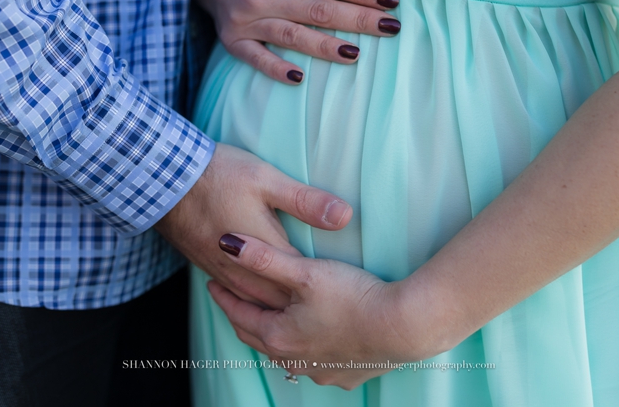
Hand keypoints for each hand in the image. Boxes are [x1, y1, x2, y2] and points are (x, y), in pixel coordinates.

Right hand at [154, 144, 351, 308]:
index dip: (325, 287)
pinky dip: (257, 301)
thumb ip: (305, 201)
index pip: (302, 281)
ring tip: (304, 315)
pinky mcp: (210, 269)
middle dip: (304, 306)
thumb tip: (344, 216)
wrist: (163, 180)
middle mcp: (243, 272)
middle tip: (332, 314)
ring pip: (258, 303)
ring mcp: (224, 273)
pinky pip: (239, 296)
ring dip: (279, 308)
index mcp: (265, 252)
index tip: (348, 293)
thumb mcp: (267, 179)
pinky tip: (266, 301)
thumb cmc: (218, 175)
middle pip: (280, 301)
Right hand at [193, 0, 400, 83]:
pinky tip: (300, 78)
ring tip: (357, 54)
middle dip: (359, 20)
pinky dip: (277, 69)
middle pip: (318, 11)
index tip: (390, 0)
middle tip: (391, 28)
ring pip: (294, 37)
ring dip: (327, 47)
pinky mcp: (233, 41)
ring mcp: (246, 20)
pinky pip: (256, 59)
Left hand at [208, 233, 432, 389]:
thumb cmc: (354, 297)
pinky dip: (307, 349)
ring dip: (276, 335)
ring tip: (271, 318)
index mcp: (279, 337)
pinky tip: (313, 341)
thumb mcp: (304, 272)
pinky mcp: (347, 375)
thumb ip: (263, 257)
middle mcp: (295, 361)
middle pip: (259, 337)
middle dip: (244, 317)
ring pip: (287, 354)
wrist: (404, 327)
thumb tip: (225, 243)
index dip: (224, 297)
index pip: (239, 315)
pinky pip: (316, 363)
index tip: (214, 282)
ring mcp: (321, 371)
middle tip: (234, 299)